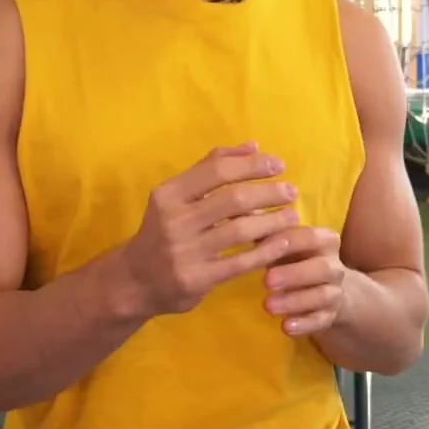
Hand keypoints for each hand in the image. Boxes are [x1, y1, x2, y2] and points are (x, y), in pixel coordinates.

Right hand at [118, 143, 300, 316]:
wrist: (135, 281)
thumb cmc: (163, 232)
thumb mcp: (176, 197)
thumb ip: (211, 168)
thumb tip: (253, 146)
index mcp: (169, 194)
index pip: (217, 170)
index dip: (252, 165)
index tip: (279, 165)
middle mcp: (175, 220)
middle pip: (233, 199)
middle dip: (268, 193)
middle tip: (291, 191)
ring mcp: (185, 252)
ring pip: (240, 231)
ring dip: (273, 221)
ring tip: (292, 216)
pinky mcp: (197, 279)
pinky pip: (241, 262)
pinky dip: (267, 251)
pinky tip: (283, 243)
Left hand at [262, 227, 345, 336]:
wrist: (326, 289)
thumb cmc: (294, 258)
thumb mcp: (282, 242)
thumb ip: (264, 227)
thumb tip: (234, 207)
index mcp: (325, 240)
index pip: (308, 237)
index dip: (286, 241)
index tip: (260, 247)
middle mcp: (334, 265)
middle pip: (321, 268)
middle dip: (294, 274)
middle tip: (266, 281)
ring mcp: (335, 292)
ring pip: (322, 296)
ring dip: (295, 301)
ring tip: (267, 306)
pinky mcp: (330, 316)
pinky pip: (321, 321)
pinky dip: (304, 325)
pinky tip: (285, 328)